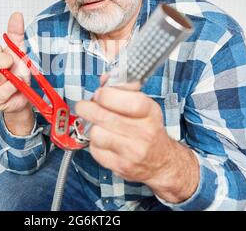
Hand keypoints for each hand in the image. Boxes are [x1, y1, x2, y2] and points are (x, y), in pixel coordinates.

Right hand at [0, 12, 30, 113]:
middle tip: (10, 68)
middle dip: (6, 63)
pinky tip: (12, 89)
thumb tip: (17, 15)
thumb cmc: (16, 74)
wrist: (24, 95)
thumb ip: (15, 33)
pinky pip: (2, 91)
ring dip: (10, 78)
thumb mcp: (17, 51)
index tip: (5, 56)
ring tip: (12, 80)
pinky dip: (12, 88)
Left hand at [75, 75, 198, 202]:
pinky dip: (95, 144)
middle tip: (84, 106)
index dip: (105, 94)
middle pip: (103, 116)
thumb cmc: (149, 129)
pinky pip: (95, 150)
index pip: (125, 100)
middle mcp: (143, 133)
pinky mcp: (121, 166)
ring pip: (96, 133)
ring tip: (99, 125)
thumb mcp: (145, 105)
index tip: (99, 93)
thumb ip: (124, 90)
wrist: (161, 162)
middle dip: (87, 108)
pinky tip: (104, 141)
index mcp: (150, 113)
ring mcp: (132, 152)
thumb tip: (105, 79)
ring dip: (93, 127)